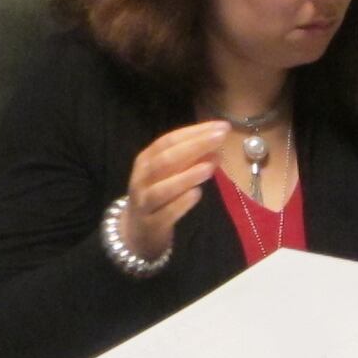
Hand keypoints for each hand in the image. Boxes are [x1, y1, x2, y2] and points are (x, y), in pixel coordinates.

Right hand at [120, 120, 228, 259]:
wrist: (137, 231)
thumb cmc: (157, 195)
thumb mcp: (167, 173)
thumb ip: (187, 159)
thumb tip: (215, 145)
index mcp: (145, 160)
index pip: (168, 141)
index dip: (193, 132)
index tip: (221, 126)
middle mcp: (142, 178)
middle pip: (164, 160)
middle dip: (193, 147)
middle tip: (220, 138)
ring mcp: (145, 202)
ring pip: (162, 188)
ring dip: (186, 176)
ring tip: (210, 166)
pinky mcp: (152, 223)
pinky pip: (166, 212)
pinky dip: (181, 203)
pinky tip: (197, 194)